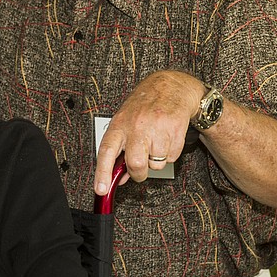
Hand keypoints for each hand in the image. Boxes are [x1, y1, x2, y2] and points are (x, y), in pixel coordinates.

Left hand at [94, 70, 203, 194]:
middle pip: (136, 164)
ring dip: (156, 160)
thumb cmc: (144, 106)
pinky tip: (166, 137)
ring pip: (156, 164)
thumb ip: (119, 150)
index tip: (101, 190)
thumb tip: (117, 177)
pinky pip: (171, 157)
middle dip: (138, 173)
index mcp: (119, 124)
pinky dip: (169, 153)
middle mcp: (137, 126)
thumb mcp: (125, 122)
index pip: (106, 151)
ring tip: (155, 141)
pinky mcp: (175, 131)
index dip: (102, 173)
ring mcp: (157, 128)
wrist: (170, 87)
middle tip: (140, 168)